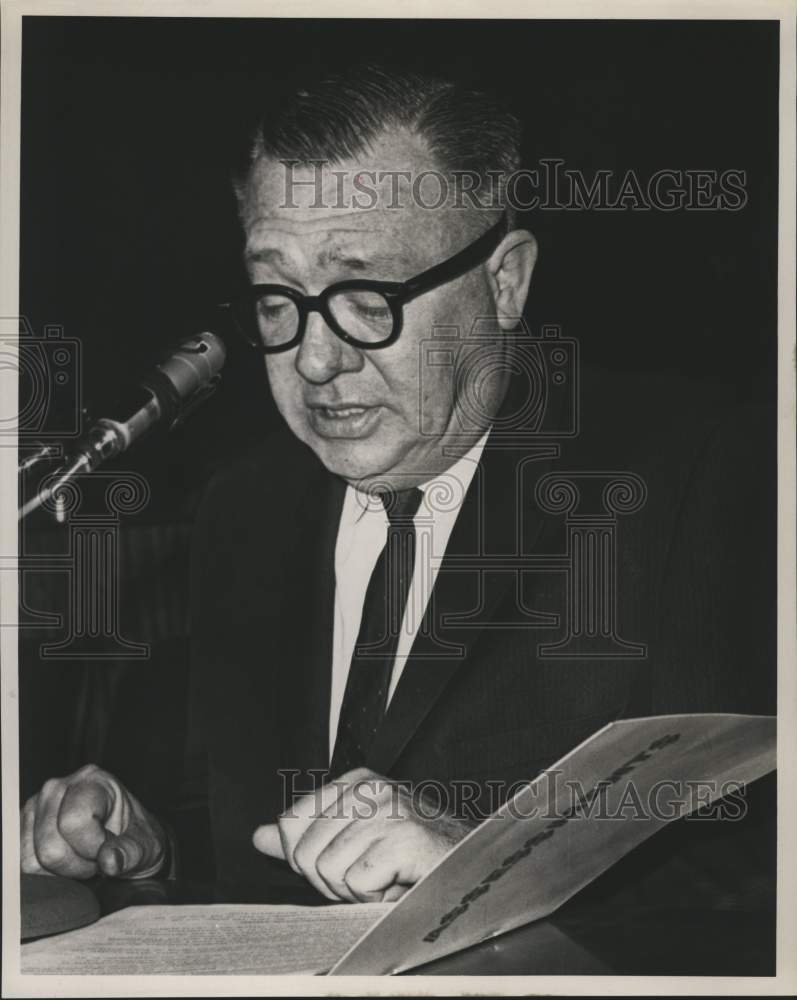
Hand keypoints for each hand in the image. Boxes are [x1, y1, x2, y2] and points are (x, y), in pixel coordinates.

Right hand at [21, 763, 166, 879]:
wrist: (126, 836)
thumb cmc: (135, 835)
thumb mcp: (147, 845)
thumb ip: (131, 852)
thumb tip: (109, 861)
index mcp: (93, 781)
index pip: (74, 822)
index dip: (92, 848)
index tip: (109, 849)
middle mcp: (58, 787)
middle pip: (51, 847)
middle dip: (77, 865)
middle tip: (96, 857)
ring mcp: (37, 806)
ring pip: (33, 859)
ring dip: (61, 870)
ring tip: (82, 857)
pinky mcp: (24, 826)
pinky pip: (23, 863)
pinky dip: (46, 873)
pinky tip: (67, 861)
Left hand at [252, 768, 472, 902]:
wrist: (470, 870)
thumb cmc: (412, 861)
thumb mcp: (352, 842)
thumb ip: (305, 837)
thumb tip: (259, 836)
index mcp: (353, 781)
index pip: (291, 823)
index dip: (313, 859)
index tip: (351, 860)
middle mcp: (368, 786)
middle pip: (304, 852)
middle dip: (333, 880)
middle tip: (372, 874)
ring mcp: (387, 808)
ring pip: (327, 869)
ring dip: (356, 891)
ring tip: (388, 877)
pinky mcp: (402, 836)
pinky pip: (355, 884)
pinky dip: (375, 897)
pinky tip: (400, 883)